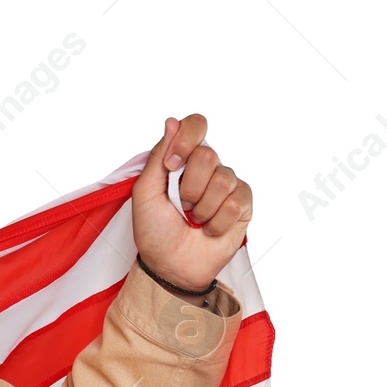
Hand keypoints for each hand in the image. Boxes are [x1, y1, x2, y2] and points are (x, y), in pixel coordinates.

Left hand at [131, 114, 253, 290]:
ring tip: (193, 221)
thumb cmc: (154, 231)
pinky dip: (216, 222)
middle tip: (180, 206)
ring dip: (201, 208)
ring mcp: (227, 185)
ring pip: (222, 180)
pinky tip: (208, 230)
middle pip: (208, 155)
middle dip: (188, 187)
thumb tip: (171, 121)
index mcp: (183, 160)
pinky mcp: (242, 205)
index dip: (186, 140)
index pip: (196, 126)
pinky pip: (235, 202)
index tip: (171, 166)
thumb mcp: (145, 194)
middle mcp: (207, 168)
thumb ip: (158, 157)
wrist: (169, 265)